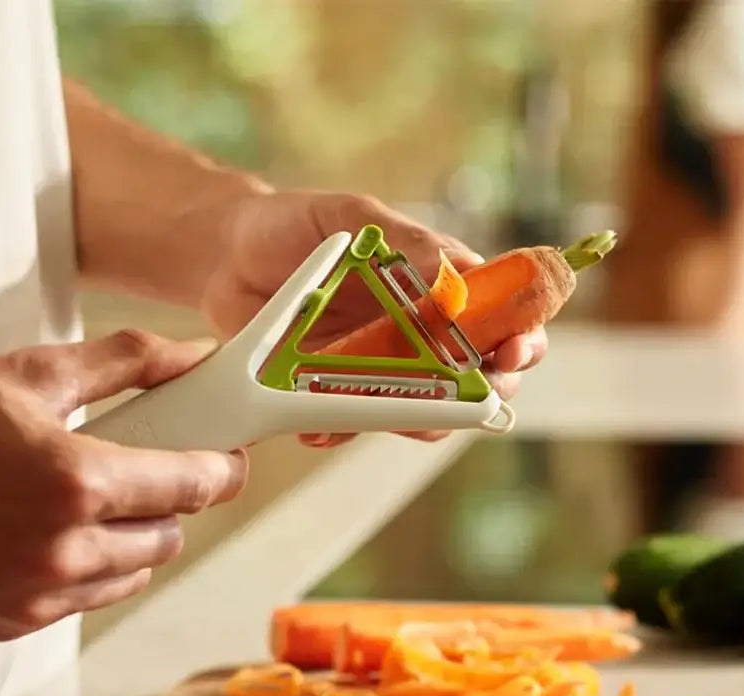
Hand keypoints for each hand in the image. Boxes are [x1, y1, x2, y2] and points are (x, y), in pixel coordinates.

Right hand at [0, 331, 246, 640]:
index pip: (191, 486)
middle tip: (152, 470)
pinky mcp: (8, 622)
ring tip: (98, 501)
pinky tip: (58, 534)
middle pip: (169, 537)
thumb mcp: (34, 372)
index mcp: (74, 482)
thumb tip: (196, 356)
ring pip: (132, 574)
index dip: (223, 469)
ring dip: (134, 539)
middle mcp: (60, 551)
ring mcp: (33, 596)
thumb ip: (128, 365)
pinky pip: (85, 601)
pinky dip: (91, 569)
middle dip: (172, 502)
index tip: (229, 457)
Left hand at [201, 190, 547, 447]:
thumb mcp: (354, 217)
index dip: (519, 336)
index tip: (514, 348)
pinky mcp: (335, 392)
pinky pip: (354, 424)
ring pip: (424, 411)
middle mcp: (417, 331)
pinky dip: (342, 431)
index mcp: (435, 284)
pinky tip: (317, 425)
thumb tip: (461, 275)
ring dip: (418, 422)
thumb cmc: (294, 225)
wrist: (224, 255)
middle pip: (477, 376)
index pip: (499, 315)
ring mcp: (378, 366)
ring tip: (398, 415)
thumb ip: (407, 244)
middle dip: (487, 392)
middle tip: (473, 394)